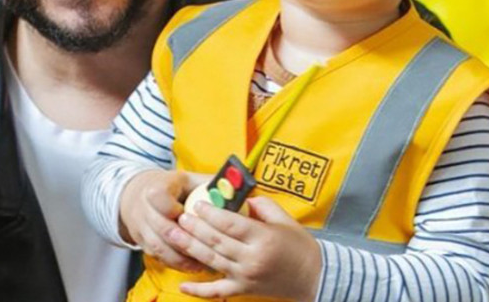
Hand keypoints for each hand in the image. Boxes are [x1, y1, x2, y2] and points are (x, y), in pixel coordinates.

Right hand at [119, 169, 207, 271]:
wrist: (138, 193)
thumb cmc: (173, 188)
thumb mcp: (190, 180)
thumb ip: (212, 186)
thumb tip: (242, 194)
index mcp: (156, 187)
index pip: (159, 197)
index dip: (175, 208)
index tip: (191, 212)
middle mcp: (143, 207)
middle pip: (163, 228)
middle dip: (188, 240)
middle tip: (210, 247)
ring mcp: (140, 226)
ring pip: (160, 247)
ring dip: (183, 256)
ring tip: (206, 261)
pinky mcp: (141, 241)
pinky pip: (158, 257)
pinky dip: (176, 263)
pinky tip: (194, 265)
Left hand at [167, 196, 320, 300]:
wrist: (314, 278)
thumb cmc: (299, 246)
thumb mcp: (284, 219)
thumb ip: (261, 205)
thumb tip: (239, 196)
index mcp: (262, 238)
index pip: (229, 223)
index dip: (210, 213)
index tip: (198, 204)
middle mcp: (252, 258)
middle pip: (216, 240)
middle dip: (195, 227)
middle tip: (180, 216)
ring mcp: (245, 276)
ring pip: (211, 261)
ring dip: (190, 248)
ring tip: (175, 235)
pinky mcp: (243, 290)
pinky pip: (216, 291)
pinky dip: (198, 290)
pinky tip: (182, 285)